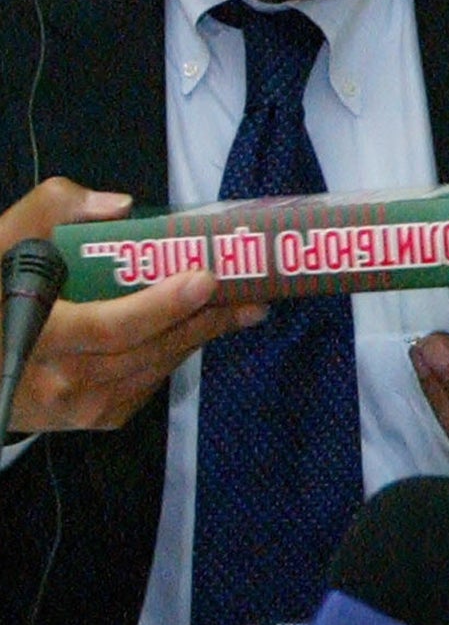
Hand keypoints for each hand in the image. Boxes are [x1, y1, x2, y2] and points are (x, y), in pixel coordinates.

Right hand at [5, 178, 266, 433]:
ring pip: (153, 368)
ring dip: (200, 337)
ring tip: (241, 308)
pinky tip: (198, 329)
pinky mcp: (93, 418)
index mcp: (31, 333)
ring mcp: (75, 407)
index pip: (108, 327)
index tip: (203, 279)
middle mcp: (55, 380)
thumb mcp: (2, 243)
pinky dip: (174, 354)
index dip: (159, 306)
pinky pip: (148, 383)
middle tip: (248, 293)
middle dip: (203, 319)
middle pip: (145, 349)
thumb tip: (117, 206)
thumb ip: (51, 210)